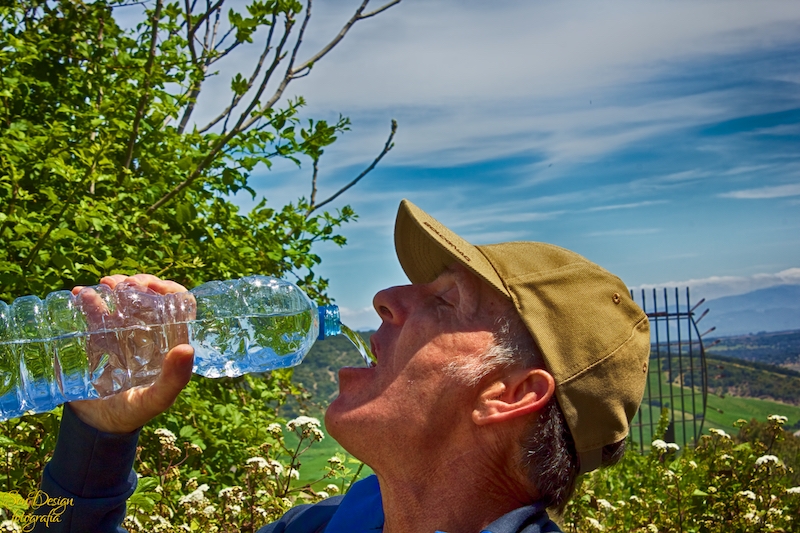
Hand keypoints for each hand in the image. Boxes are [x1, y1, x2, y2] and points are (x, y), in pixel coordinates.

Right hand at [68, 274, 194, 433]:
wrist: (96, 426)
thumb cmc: (133, 414)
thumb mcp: (155, 400)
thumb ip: (174, 380)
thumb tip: (188, 348)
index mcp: (168, 342)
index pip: (178, 305)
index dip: (169, 290)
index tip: (151, 286)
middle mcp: (148, 332)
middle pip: (148, 297)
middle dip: (136, 283)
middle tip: (123, 284)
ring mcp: (121, 333)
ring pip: (121, 299)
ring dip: (113, 286)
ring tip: (102, 286)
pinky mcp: (97, 337)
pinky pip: (94, 311)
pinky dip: (86, 298)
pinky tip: (78, 294)